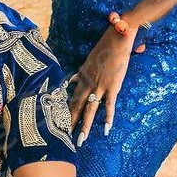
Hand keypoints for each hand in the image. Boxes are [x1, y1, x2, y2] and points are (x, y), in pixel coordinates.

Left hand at [69, 27, 132, 143]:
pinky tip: (106, 129)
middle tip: (64, 137)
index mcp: (82, 77)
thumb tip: (72, 80)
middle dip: (70, 123)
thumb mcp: (88, 61)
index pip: (71, 98)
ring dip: (85, 126)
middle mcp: (88, 84)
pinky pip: (109, 105)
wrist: (117, 37)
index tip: (59, 122)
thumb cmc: (105, 47)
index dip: (65, 111)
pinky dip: (108, 118)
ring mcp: (100, 86)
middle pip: (77, 107)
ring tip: (81, 139)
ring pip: (90, 110)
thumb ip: (80, 73)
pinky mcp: (112, 86)